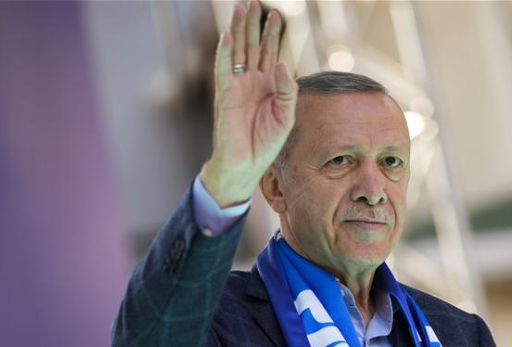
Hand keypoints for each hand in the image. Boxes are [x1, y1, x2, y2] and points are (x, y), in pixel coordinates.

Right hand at [200, 0, 297, 206]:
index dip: (272, 34)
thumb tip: (281, 63)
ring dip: (238, 30)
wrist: (246, 164)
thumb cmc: (266, 144)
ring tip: (241, 8)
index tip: (275, 14)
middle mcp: (251, 81)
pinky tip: (227, 37)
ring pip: (237, 52)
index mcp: (268, 85)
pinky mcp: (225, 95)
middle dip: (254, 24)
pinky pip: (224, 70)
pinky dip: (225, 53)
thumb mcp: (286, 116)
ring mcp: (237, 86)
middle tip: (254, 2)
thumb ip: (287, 90)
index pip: (269, 52)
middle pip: (252, 45)